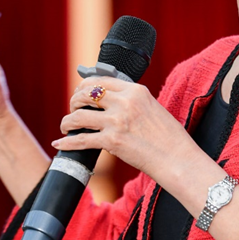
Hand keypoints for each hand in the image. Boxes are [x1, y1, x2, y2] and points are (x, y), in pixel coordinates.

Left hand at [52, 77, 202, 184]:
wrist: (178, 159)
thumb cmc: (170, 138)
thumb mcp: (153, 108)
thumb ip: (133, 102)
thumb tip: (112, 104)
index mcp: (136, 91)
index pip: (101, 80)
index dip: (85, 86)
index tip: (79, 93)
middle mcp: (125, 102)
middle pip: (86, 94)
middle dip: (74, 101)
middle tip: (72, 110)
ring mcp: (117, 121)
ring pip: (78, 115)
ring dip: (67, 121)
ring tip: (65, 127)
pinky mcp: (112, 141)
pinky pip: (81, 139)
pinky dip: (67, 142)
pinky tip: (60, 143)